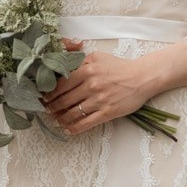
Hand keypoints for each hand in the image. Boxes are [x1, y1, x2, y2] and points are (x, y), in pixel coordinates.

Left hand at [45, 42, 186, 136]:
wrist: (141, 77)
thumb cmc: (119, 67)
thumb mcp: (97, 57)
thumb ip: (80, 61)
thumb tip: (63, 69)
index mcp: (87, 70)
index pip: (61, 84)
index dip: (50, 93)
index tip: (45, 97)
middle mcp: (91, 85)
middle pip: (64, 100)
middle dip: (52, 107)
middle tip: (47, 110)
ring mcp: (99, 100)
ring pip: (73, 113)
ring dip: (61, 118)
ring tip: (56, 120)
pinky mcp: (107, 112)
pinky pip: (86, 123)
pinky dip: (74, 128)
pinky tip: (68, 129)